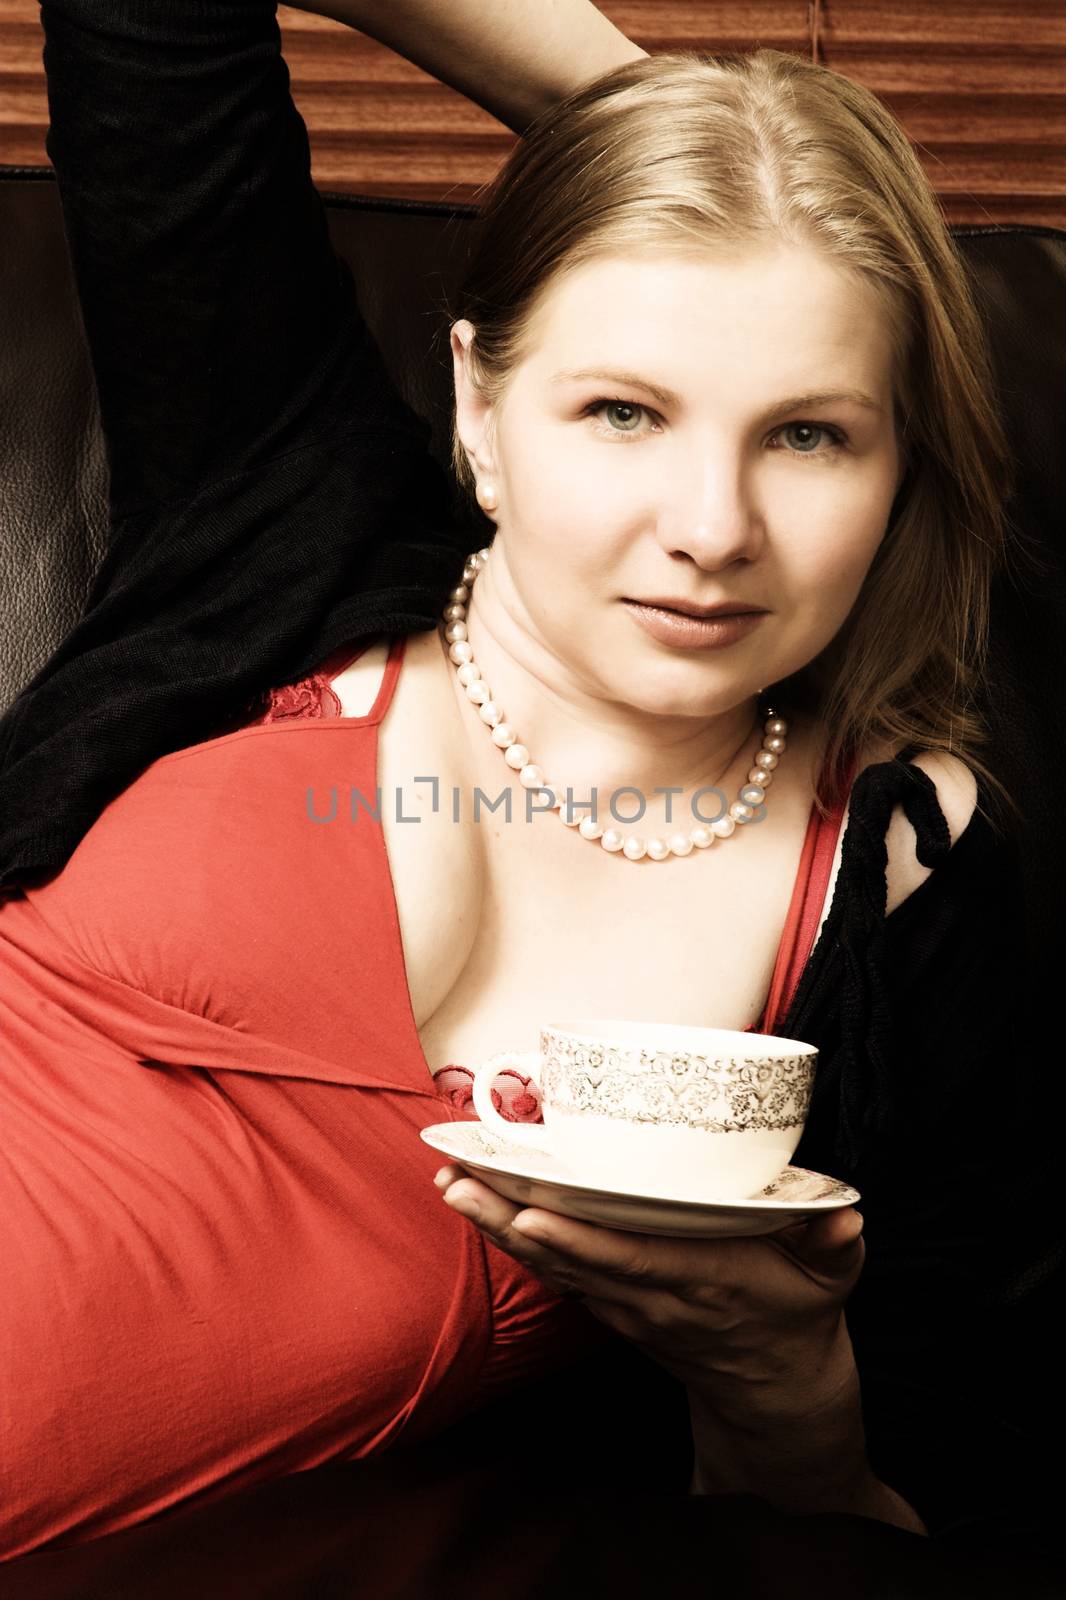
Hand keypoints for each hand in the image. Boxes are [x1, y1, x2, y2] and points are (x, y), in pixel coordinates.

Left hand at [433, 1162, 864, 1419]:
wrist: (772, 1390)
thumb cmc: (798, 1317)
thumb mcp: (831, 1282)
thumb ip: (834, 1247)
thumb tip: (845, 1218)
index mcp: (700, 1281)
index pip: (629, 1259)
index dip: (578, 1239)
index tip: (531, 1211)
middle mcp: (650, 1295)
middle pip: (568, 1256)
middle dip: (508, 1220)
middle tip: (456, 1179)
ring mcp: (624, 1305)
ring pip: (551, 1263)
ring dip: (497, 1226)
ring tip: (450, 1182)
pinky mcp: (611, 1305)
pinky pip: (555, 1271)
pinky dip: (515, 1240)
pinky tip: (481, 1205)